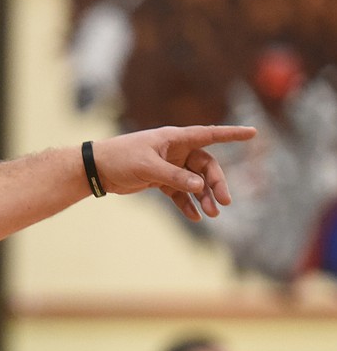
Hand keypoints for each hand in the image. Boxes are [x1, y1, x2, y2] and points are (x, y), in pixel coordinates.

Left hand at [92, 125, 257, 221]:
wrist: (97, 169)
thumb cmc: (121, 158)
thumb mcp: (148, 167)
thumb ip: (174, 176)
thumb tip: (199, 186)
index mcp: (175, 138)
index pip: (209, 134)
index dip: (231, 134)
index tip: (253, 133)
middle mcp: (176, 150)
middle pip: (205, 166)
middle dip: (215, 184)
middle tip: (223, 202)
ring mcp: (169, 166)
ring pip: (194, 182)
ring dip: (203, 197)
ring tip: (211, 214)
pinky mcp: (160, 181)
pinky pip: (180, 193)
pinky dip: (187, 204)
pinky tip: (195, 217)